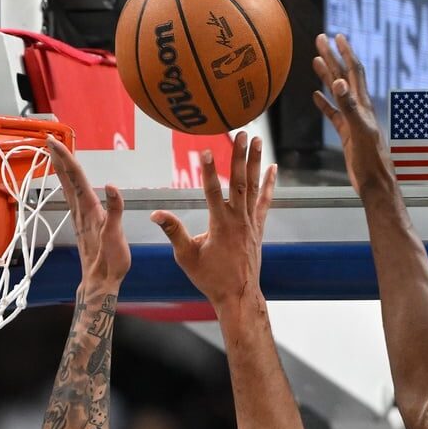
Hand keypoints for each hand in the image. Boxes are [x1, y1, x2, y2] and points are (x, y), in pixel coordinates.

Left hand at [47, 138, 128, 289]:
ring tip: (55, 153)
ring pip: (68, 186)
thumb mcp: (116, 236)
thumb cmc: (110, 261)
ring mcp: (79, 216)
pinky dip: (68, 183)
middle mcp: (80, 210)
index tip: (55, 141)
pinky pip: (72, 196)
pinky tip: (68, 181)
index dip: (66, 157)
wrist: (99, 281)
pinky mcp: (82, 222)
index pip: (76, 177)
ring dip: (61, 168)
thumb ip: (115, 211)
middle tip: (49, 139)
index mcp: (89, 209)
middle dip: (59, 157)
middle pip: (68, 178)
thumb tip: (112, 187)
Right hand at [149, 132, 274, 307]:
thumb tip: (154, 214)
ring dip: (255, 162)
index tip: (206, 150)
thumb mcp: (186, 256)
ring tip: (256, 139)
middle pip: (239, 182)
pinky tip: (273, 167)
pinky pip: (265, 200)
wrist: (237, 294)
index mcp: (220, 225)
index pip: (212, 192)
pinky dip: (269, 184)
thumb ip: (173, 232)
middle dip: (239, 156)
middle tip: (241, 133)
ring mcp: (251, 222)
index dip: (208, 171)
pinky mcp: (258, 227)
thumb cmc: (210, 278)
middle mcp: (238, 219)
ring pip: (253, 186)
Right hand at [312, 34, 393, 194]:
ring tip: (316, 60)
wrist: (376, 183)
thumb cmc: (370, 160)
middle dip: (333, 56)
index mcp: (363, 104)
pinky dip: (325, 103)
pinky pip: (334, 113)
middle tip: (321, 39)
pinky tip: (316, 96)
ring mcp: (352, 120)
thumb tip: (339, 82)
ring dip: (327, 75)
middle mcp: (359, 108)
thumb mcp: (359, 131)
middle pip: (344, 76)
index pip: (354, 71)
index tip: (336, 36)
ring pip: (338, 92)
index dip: (345, 52)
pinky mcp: (347, 133)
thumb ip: (349, 107)